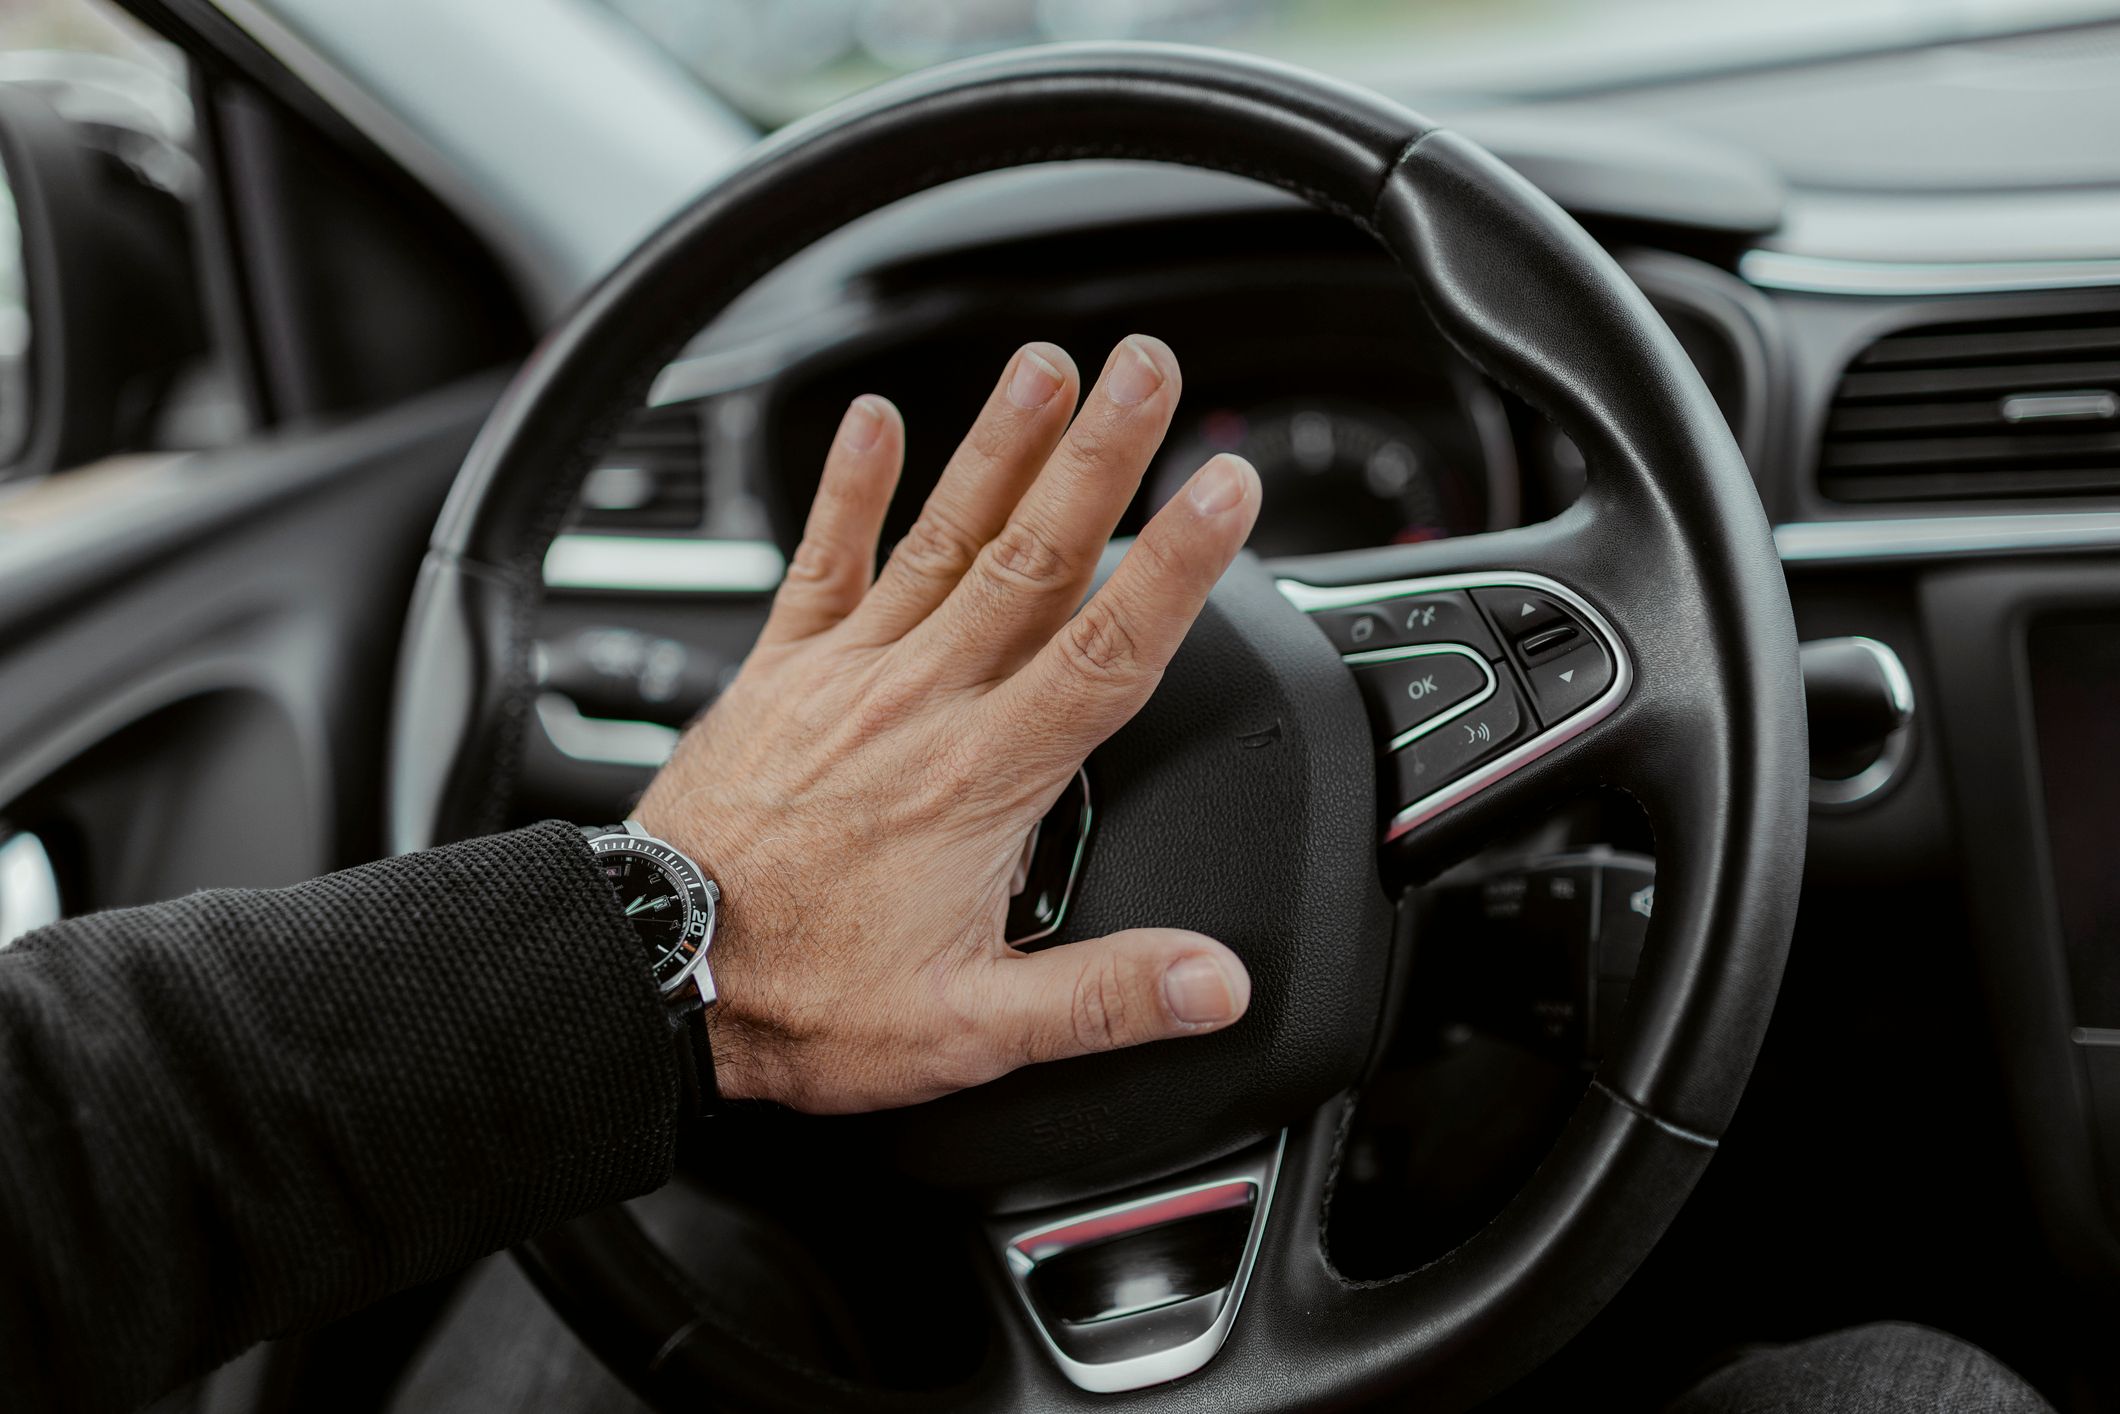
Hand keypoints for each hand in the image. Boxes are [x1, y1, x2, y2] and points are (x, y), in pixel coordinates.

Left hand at [634, 336, 1260, 1113]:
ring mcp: (847, 673)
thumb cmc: (806, 998)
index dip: (1178, 563)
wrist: (655, 975)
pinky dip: (847, 486)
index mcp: (982, 778)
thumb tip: (1215, 985)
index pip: (1109, 648)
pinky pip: (821, 559)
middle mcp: (921, 701)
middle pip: (1036, 558)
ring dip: (999, 445)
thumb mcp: (971, 1027)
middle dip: (1102, 455)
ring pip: (943, 536)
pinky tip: (873, 418)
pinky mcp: (780, 670)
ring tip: (1047, 365)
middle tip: (1149, 367)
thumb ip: (1104, 996)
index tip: (1226, 484)